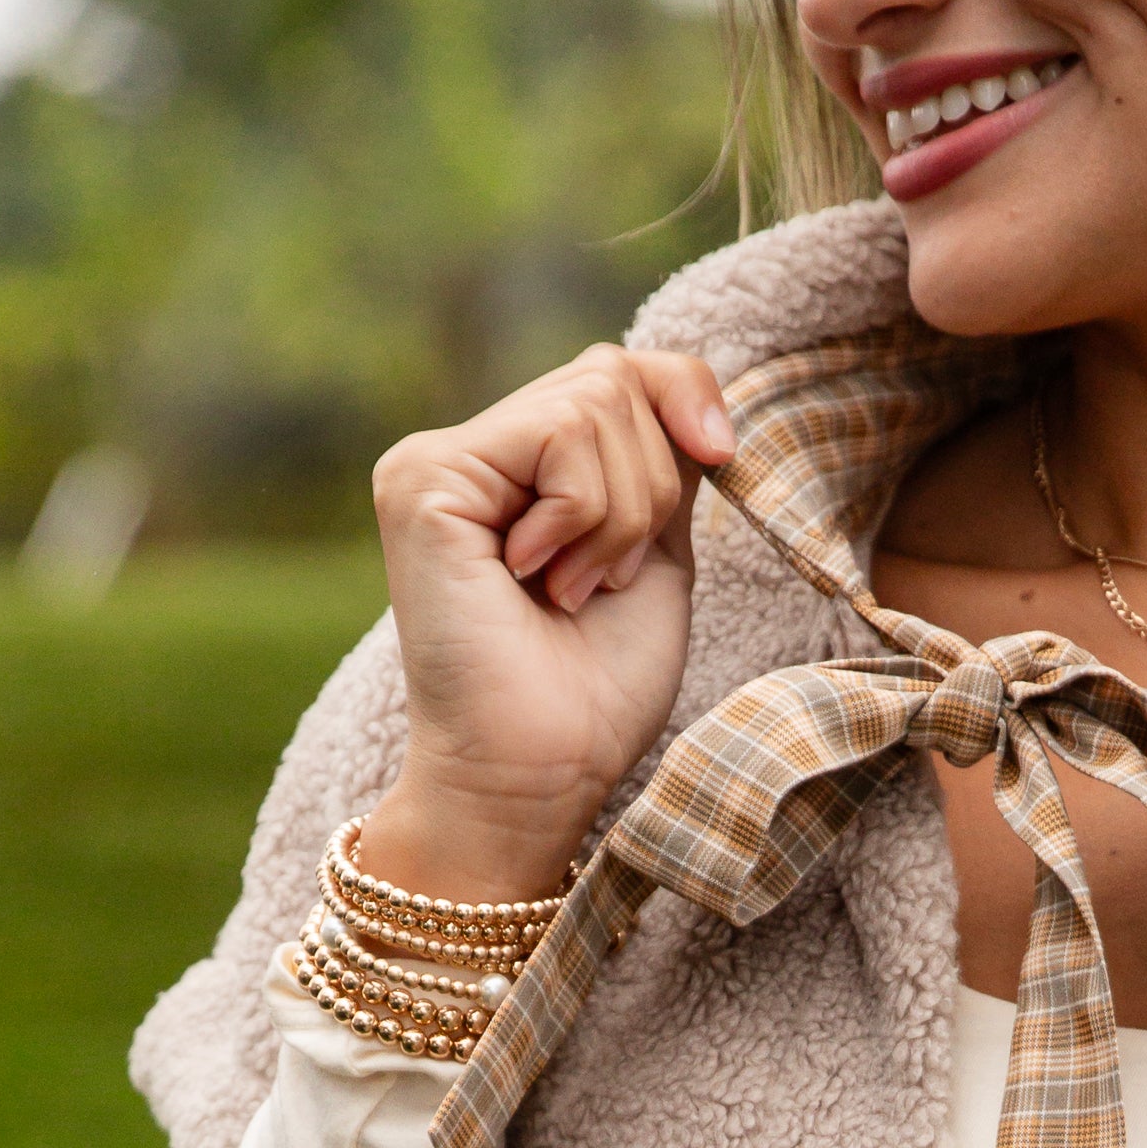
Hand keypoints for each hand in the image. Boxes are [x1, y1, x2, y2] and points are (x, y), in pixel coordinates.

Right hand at [357, 350, 734, 901]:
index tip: (724, 456)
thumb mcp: (655, 552)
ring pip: (595, 404)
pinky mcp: (423, 478)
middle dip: (651, 489)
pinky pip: (560, 436)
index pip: (619, 371)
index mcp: (516, 470)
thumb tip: (689, 386)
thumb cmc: (593, 691)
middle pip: (614, 379)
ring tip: (570, 591)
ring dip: (619, 517)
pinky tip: (537, 580)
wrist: (538, 776)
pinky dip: (584, 518)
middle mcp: (466, 454)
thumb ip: (661, 462)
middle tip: (602, 582)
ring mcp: (433, 461)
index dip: (686, 396)